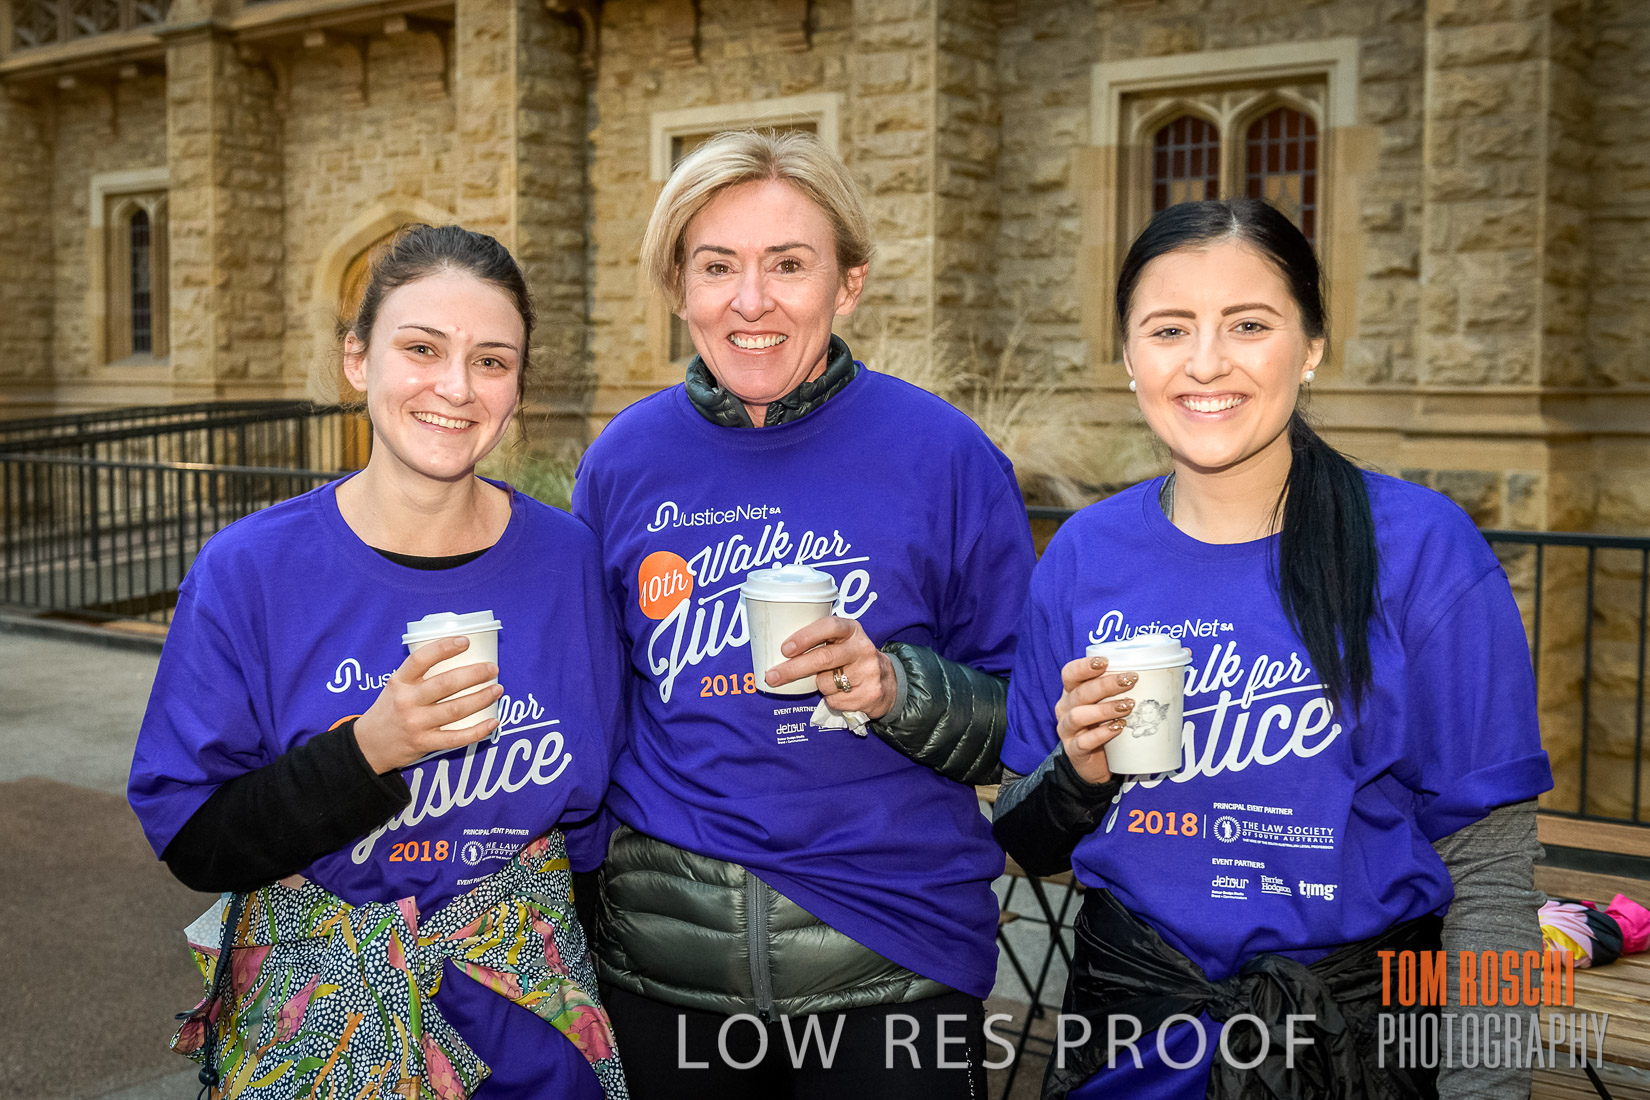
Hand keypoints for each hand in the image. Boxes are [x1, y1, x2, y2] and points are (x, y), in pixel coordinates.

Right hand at [353, 637, 503, 773]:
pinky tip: (492, 722)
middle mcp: (407, 701)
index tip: (466, 641)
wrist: (369, 745)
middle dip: (474, 674)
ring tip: (497, 689)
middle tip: (492, 668)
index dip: (444, 648)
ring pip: (455, 709)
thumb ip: (420, 674)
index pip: (421, 659)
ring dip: (481, 698)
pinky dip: (477, 731)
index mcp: (399, 681)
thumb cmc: (390, 709)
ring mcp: (416, 724)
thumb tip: (461, 656)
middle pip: (445, 684)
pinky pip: (456, 738)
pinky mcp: (424, 744)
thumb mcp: (396, 686)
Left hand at [763, 615, 898, 719]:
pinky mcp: (870, 694)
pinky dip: (830, 700)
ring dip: (818, 685)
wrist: (889, 682)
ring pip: (825, 683)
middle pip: (823, 658)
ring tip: (830, 681)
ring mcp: (868, 672)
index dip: (806, 636)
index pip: (829, 626)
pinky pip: (835, 700)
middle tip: (772, 676)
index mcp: (852, 630)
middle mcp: (862, 648)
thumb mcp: (842, 641)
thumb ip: (820, 640)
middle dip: (793, 669)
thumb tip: (778, 651)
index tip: (785, 649)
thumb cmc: (852, 658)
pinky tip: (842, 693)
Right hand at [1055, 656, 1140, 784]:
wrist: (1096, 764)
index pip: (1070, 673)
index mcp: (1074, 691)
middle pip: (1080, 692)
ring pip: (1079, 715)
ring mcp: (1068, 730)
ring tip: (1129, 706)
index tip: (1105, 661)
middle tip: (1131, 680)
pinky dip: (1101, 734)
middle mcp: (1066, 708)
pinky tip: (1118, 729)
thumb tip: (1185, 653)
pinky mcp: (1075, 751)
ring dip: (1105, 709)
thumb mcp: (1115, 701)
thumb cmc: (1107, 724)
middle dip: (1105, 684)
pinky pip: (1084, 742)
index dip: (1084, 665)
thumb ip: (1139, 681)